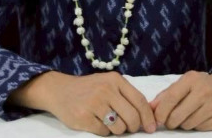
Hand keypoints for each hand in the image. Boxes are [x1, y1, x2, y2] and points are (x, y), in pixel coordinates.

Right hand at [34, 72, 156, 135]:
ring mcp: (94, 103)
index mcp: (115, 80)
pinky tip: (96, 122)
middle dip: (134, 127)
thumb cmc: (89, 89)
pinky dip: (103, 131)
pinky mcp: (83, 117)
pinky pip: (104, 132)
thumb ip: (126, 95)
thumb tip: (148, 116)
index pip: (139, 100)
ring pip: (119, 127)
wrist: (59, 90)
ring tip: (108, 121)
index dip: (148, 117)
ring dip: (117, 130)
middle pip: (132, 117)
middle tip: (129, 128)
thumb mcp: (108, 83)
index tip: (152, 127)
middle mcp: (105, 90)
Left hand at [150, 70, 211, 130]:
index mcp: (192, 79)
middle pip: (178, 116)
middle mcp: (205, 91)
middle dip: (170, 122)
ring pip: (188, 125)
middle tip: (170, 120)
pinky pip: (200, 129)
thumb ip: (166, 94)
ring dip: (184, 124)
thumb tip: (150, 108)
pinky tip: (200, 117)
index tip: (157, 119)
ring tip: (188, 115)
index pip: (171, 97)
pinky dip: (196, 126)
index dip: (161, 111)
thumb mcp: (185, 83)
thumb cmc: (201, 85)